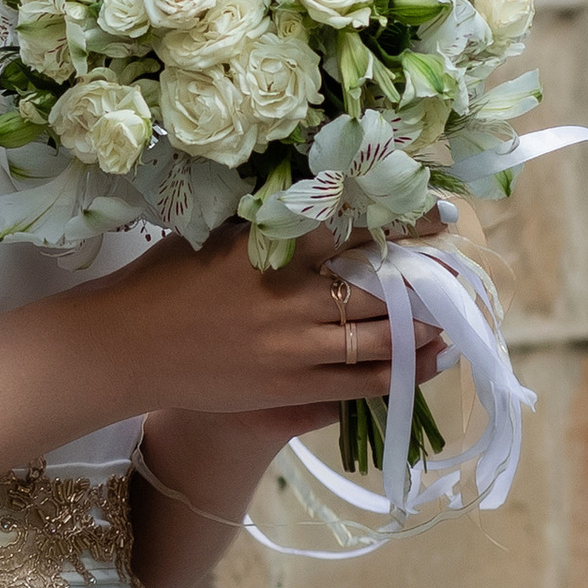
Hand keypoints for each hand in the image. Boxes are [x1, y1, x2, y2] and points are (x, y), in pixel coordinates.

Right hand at [80, 220, 447, 423]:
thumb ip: (265, 225)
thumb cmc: (162, 280)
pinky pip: (362, 381)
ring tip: (453, 310)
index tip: (438, 214)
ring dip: (423, 324)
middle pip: (379, 286)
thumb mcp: (213, 235)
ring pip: (380, 336)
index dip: (401, 223)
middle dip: (425, 275)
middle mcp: (292, 298)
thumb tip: (314, 199)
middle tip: (460, 264)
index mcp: (271, 250)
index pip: (353, 230)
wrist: (128, 347)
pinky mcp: (291, 387)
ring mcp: (295, 348)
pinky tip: (429, 358)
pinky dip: (402, 370)